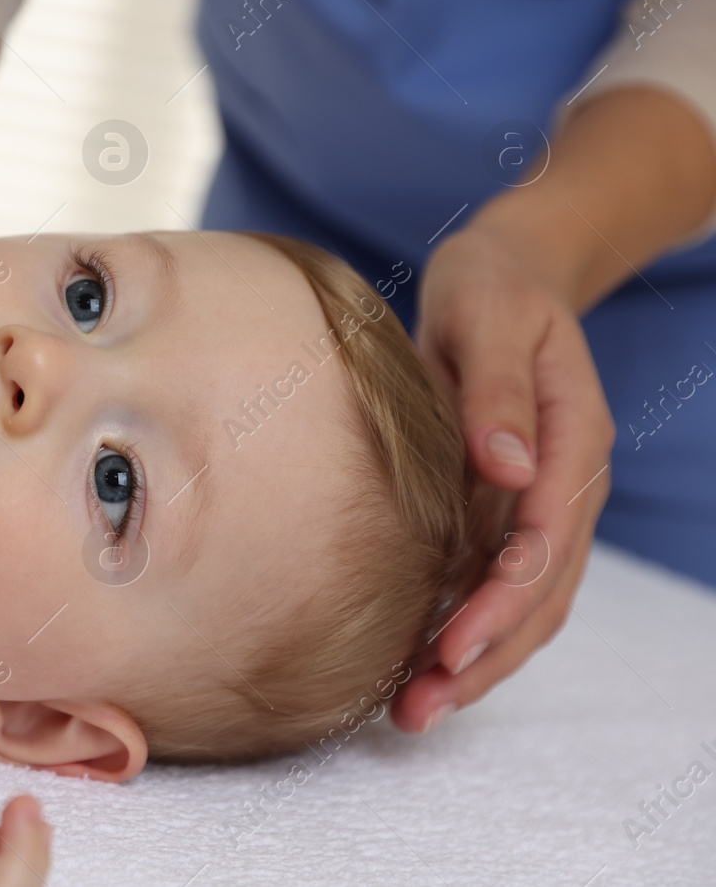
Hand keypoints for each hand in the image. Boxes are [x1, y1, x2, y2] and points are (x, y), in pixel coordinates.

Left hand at [391, 223, 614, 731]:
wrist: (502, 275)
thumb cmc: (493, 290)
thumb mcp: (490, 320)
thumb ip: (497, 393)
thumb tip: (506, 468)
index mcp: (573, 442)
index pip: (547, 540)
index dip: (503, 601)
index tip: (451, 646)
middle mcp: (563, 484)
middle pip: (542, 593)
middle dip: (487, 657)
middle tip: (422, 707)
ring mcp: (537, 502)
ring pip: (522, 602)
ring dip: (475, 660)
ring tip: (413, 710)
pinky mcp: (502, 507)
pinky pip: (490, 581)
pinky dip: (459, 626)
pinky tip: (412, 663)